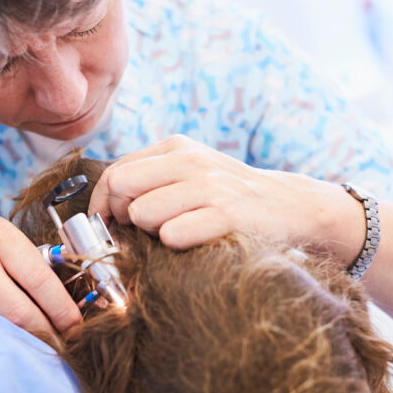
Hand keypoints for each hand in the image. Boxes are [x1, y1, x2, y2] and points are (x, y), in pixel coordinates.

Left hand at [88, 135, 356, 254]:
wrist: (292, 207)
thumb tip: (101, 208)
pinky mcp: (227, 214)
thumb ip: (150, 181)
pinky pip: (172, 234)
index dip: (100, 205)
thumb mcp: (191, 174)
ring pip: (142, 214)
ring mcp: (209, 185)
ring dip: (152, 234)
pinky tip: (194, 243)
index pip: (114, 172)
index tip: (105, 227)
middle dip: (122, 218)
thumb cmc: (229, 197)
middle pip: (120, 189)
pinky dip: (176, 244)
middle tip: (142, 234)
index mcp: (176, 148)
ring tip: (178, 234)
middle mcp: (190, 160)